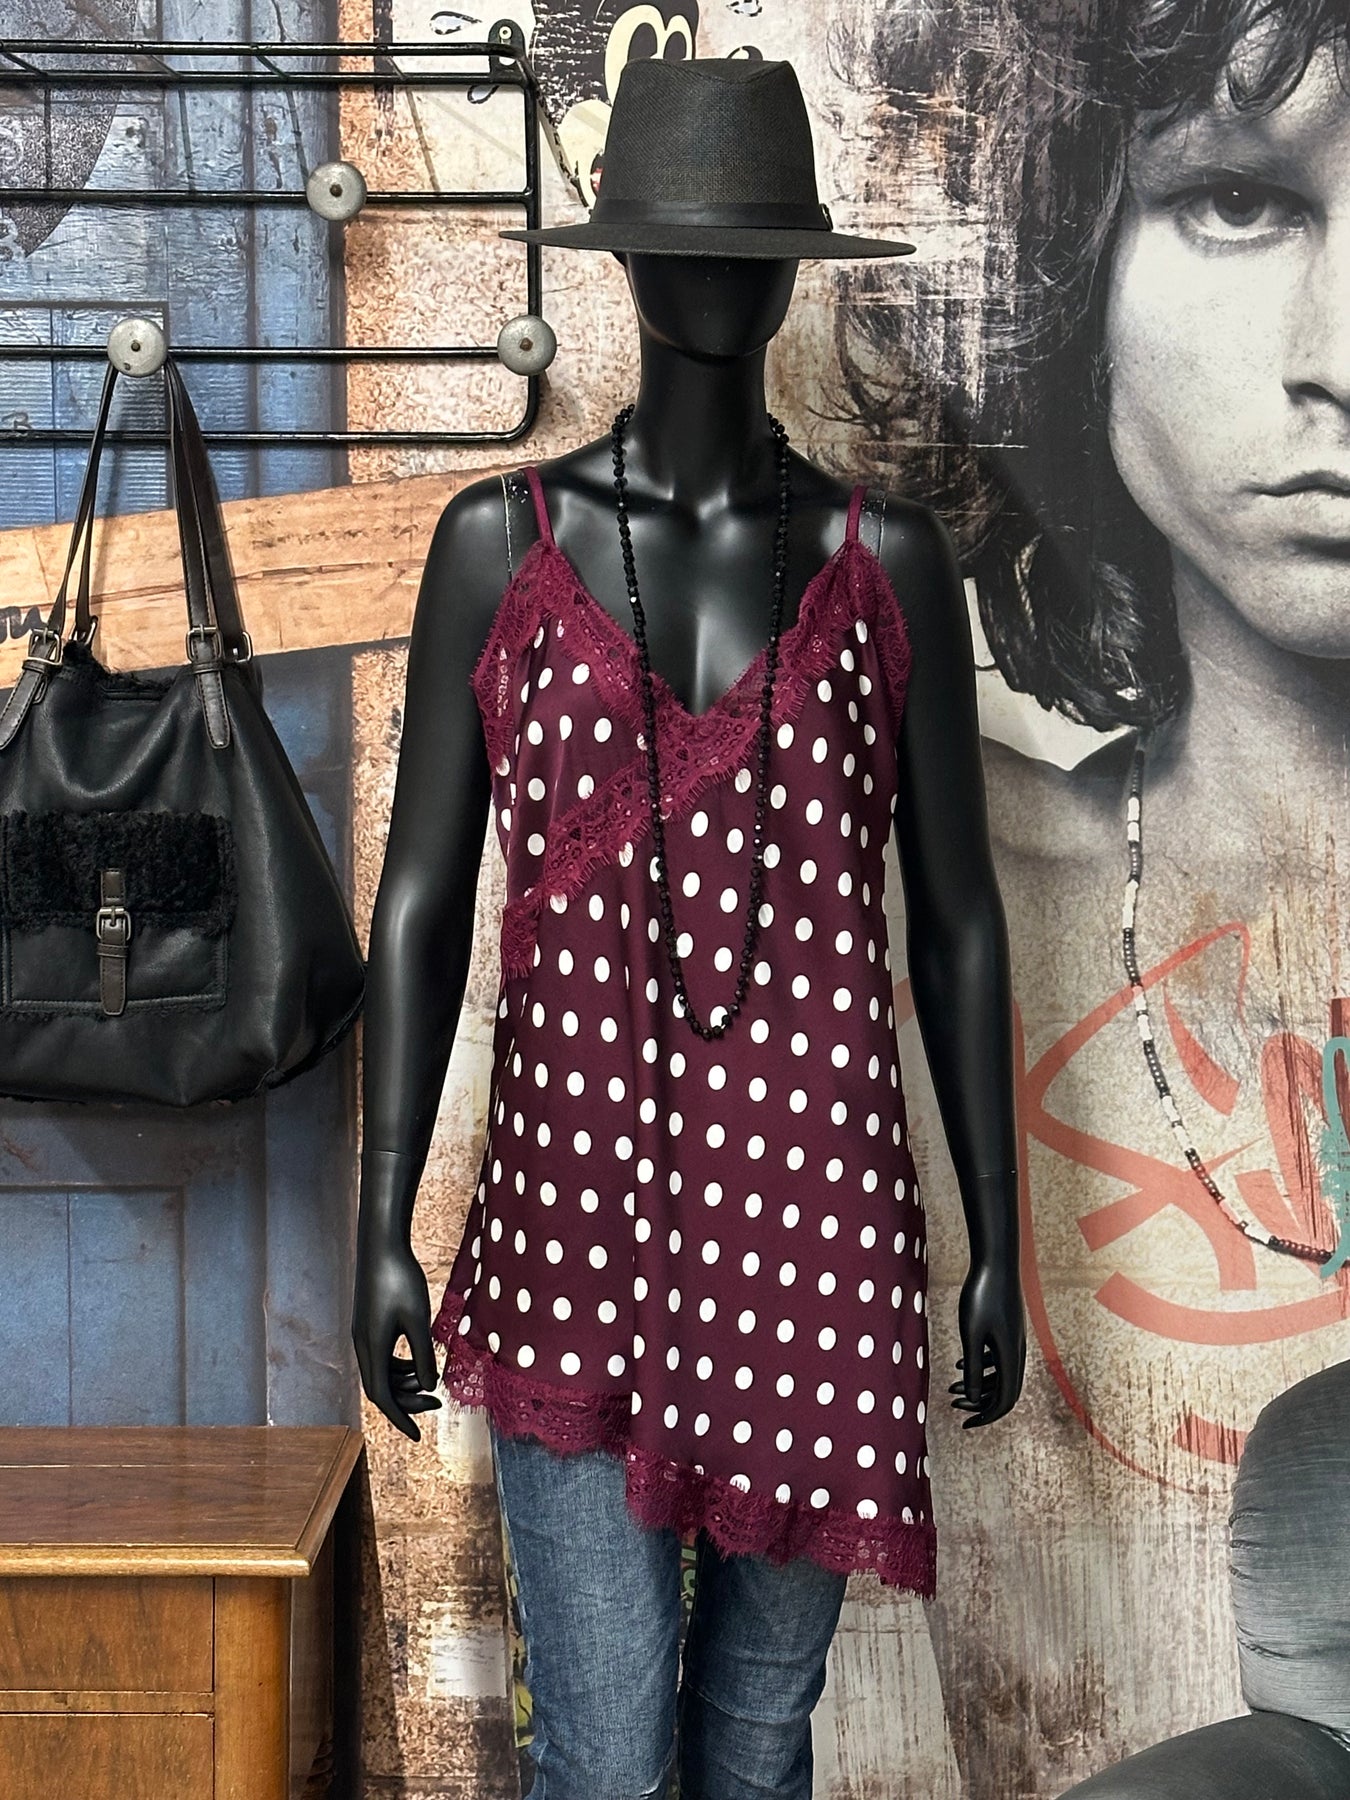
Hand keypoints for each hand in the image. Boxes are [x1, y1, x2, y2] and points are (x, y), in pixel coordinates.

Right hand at [352, 1239, 442, 1441]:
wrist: (381, 1245)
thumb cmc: (400, 1279)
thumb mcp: (418, 1320)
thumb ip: (423, 1355)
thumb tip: (429, 1386)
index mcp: (372, 1348)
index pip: (382, 1397)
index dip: (400, 1419)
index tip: (417, 1437)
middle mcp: (363, 1345)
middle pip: (381, 1388)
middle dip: (407, 1403)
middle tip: (436, 1405)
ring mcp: (364, 1335)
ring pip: (381, 1373)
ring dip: (404, 1384)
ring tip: (430, 1383)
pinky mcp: (369, 1324)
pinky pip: (382, 1358)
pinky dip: (400, 1367)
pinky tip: (419, 1363)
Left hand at [947, 1254, 1024, 1426]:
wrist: (996, 1262)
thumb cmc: (981, 1295)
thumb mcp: (972, 1334)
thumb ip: (974, 1367)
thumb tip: (974, 1399)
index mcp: (1011, 1357)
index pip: (1004, 1400)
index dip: (986, 1416)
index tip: (965, 1424)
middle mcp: (1018, 1352)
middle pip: (1005, 1391)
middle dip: (981, 1404)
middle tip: (955, 1408)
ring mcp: (1015, 1340)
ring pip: (1001, 1374)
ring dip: (979, 1386)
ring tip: (952, 1389)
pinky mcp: (1008, 1329)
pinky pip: (999, 1358)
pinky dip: (983, 1368)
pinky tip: (962, 1365)